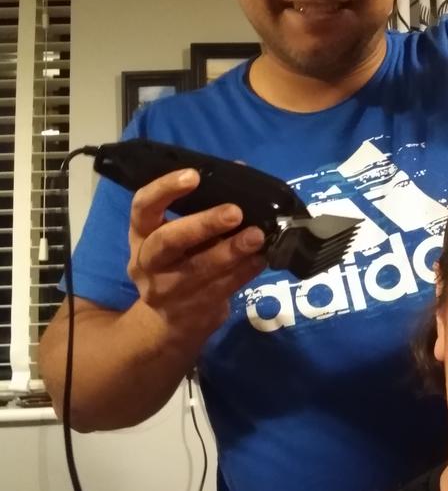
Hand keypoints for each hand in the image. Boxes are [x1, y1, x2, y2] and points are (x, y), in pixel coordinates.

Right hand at [127, 168, 266, 342]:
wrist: (168, 321)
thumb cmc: (177, 261)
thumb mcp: (177, 232)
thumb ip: (203, 205)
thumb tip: (240, 169)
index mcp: (141, 234)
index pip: (142, 206)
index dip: (164, 189)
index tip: (193, 175)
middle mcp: (148, 262)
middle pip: (168, 242)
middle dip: (203, 225)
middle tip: (235, 211)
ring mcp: (168, 290)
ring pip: (200, 269)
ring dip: (232, 251)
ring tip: (258, 236)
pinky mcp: (193, 309)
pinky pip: (223, 288)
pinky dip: (245, 271)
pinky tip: (263, 257)